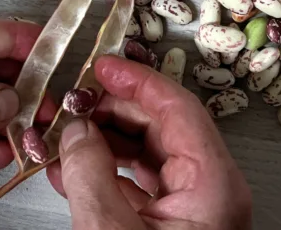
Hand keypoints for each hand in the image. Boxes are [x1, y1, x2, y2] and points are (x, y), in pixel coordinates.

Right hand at [47, 55, 250, 229]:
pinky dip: (103, 173)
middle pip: (160, 126)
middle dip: (111, 109)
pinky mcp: (170, 228)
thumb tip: (76, 132)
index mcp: (214, 185)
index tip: (103, 67)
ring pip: (145, 153)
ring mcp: (192, 211)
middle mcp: (210, 192)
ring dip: (101, 141)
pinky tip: (70, 169)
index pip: (178, 107)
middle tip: (75, 102)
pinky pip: (137, 185)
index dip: (137, 81)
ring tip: (66, 134)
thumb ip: (90, 176)